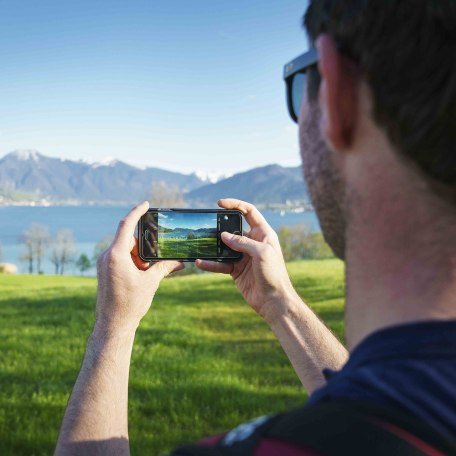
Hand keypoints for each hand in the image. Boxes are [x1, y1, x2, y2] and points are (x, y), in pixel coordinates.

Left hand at [95, 201, 183, 332]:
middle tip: (157, 255)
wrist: (113, 324)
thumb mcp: (150, 282)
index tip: (146, 204)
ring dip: (139, 256)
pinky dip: (132, 261)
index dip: (137, 212)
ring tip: (149, 271)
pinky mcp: (104, 271)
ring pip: (125, 250)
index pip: (126, 225)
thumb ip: (164, 268)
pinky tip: (142, 273)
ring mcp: (104, 264)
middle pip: (128, 239)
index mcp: (116, 255)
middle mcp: (107, 256)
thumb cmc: (130, 304)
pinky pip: (120, 258)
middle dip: (144, 245)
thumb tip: (180, 262)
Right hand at [196, 199, 295, 323]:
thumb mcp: (261, 252)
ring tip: (200, 244)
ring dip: (213, 246)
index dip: (236, 205)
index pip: (249, 212)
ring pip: (224, 247)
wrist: (274, 301)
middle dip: (220, 226)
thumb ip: (242, 242)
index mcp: (263, 234)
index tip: (220, 203)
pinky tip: (201, 263)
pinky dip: (211, 263)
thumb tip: (224, 235)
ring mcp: (243, 256)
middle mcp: (253, 243)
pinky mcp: (236, 270)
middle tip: (207, 226)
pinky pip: (221, 263)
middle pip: (233, 228)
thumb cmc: (274, 274)